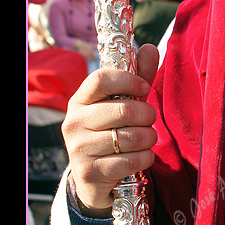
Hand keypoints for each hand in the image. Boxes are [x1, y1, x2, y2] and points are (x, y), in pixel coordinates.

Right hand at [62, 44, 158, 216]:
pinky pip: (130, 161)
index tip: (144, 87)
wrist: (94, 177)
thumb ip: (137, 78)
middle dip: (147, 115)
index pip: (100, 79)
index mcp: (80, 101)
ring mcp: (79, 148)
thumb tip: (148, 47)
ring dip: (149, 138)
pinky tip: (143, 157)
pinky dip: (145, 158)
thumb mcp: (123, 104)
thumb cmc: (112, 132)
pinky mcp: (90, 171)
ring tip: (148, 139)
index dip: (128, 80)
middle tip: (151, 120)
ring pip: (130, 138)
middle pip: (122, 110)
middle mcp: (74, 122)